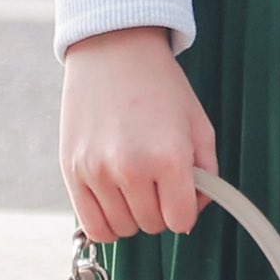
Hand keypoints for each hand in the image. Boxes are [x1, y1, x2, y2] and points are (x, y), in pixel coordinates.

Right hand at [61, 26, 219, 241]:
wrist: (114, 49)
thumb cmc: (159, 84)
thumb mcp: (197, 121)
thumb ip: (207, 171)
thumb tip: (197, 208)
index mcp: (169, 155)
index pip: (181, 220)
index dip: (186, 211)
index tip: (183, 197)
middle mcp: (131, 168)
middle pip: (152, 225)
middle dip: (161, 209)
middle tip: (159, 180)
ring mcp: (97, 172)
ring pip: (124, 229)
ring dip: (134, 215)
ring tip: (136, 183)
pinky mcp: (72, 172)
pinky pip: (93, 227)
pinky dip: (108, 223)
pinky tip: (115, 200)